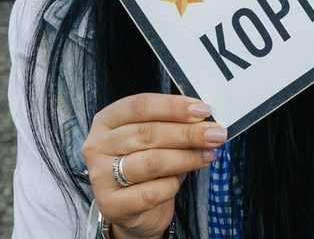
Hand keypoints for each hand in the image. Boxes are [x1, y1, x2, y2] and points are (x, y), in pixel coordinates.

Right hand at [82, 93, 224, 238]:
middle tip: (215, 134)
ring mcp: (100, 176)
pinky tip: (182, 181)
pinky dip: (172, 185)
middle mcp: (98, 145)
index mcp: (107, 119)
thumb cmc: (146, 161)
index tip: (203, 110)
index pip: (141, 105)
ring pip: (151, 161)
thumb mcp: (156, 136)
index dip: (174, 106)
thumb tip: (204, 118)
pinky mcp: (111, 205)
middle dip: (188, 133)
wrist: (134, 208)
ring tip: (208, 155)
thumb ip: (173, 124)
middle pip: (148, 133)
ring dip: (186, 157)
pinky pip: (150, 192)